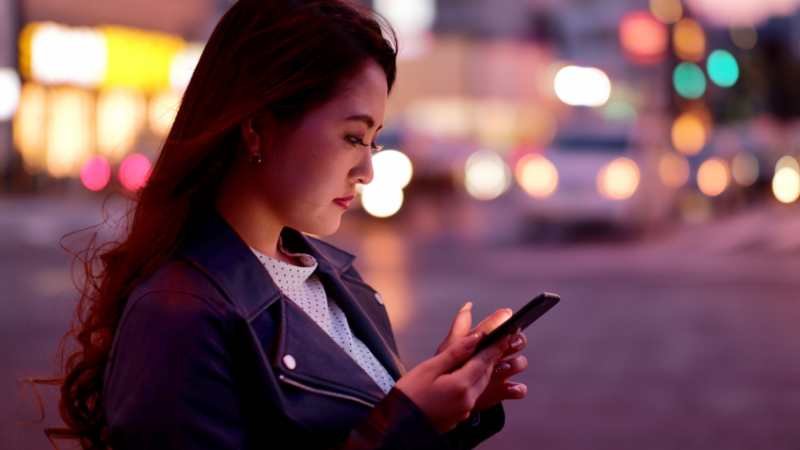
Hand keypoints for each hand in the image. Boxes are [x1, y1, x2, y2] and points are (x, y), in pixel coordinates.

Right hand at [393, 330, 509, 433]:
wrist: (399, 425)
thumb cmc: (409, 395)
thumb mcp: (429, 369)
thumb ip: (454, 353)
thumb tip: (475, 338)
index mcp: (460, 385)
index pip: (484, 359)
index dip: (496, 344)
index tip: (507, 331)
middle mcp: (467, 400)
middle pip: (486, 372)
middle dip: (493, 354)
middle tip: (501, 338)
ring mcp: (465, 410)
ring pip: (481, 384)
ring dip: (485, 368)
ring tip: (486, 353)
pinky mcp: (460, 415)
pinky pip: (473, 394)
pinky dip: (475, 381)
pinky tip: (469, 374)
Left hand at [436, 303, 528, 412]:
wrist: (446, 395)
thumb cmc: (449, 368)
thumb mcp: (451, 349)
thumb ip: (460, 330)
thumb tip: (467, 306)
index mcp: (487, 341)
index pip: (502, 328)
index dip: (508, 326)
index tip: (508, 326)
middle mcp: (497, 354)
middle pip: (517, 342)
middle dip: (517, 342)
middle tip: (509, 344)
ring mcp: (502, 372)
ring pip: (520, 363)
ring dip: (515, 363)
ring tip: (502, 367)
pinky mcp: (503, 390)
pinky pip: (519, 389)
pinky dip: (518, 389)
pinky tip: (510, 389)